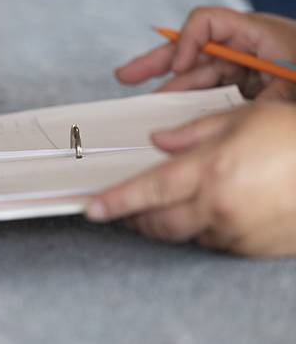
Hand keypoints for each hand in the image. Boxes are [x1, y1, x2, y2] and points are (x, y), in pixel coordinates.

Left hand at [86, 102, 295, 256]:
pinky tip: (215, 206)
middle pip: (157, 223)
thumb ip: (190, 134)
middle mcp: (219, 207)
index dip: (115, 202)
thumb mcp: (238, 120)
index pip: (147, 192)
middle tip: (127, 205)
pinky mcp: (251, 249)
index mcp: (210, 171)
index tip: (92, 209)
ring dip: (171, 220)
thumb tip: (157, 141)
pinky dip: (203, 227)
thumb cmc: (291, 136)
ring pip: (184, 234)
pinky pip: (212, 242)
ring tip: (181, 196)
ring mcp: (236, 232)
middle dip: (135, 217)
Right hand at [116, 7, 295, 99]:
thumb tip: (200, 119)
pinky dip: (197, 100)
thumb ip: (242, 104)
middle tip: (126, 77)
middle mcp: (251, 46)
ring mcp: (252, 67)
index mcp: (260, 34)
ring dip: (174, 87)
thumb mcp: (285, 99)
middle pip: (195, 48)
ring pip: (202, 73)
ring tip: (145, 105)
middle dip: (159, 63)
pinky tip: (177, 114)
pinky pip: (217, 90)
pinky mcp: (255, 86)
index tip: (179, 68)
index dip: (186, 43)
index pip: (206, 21)